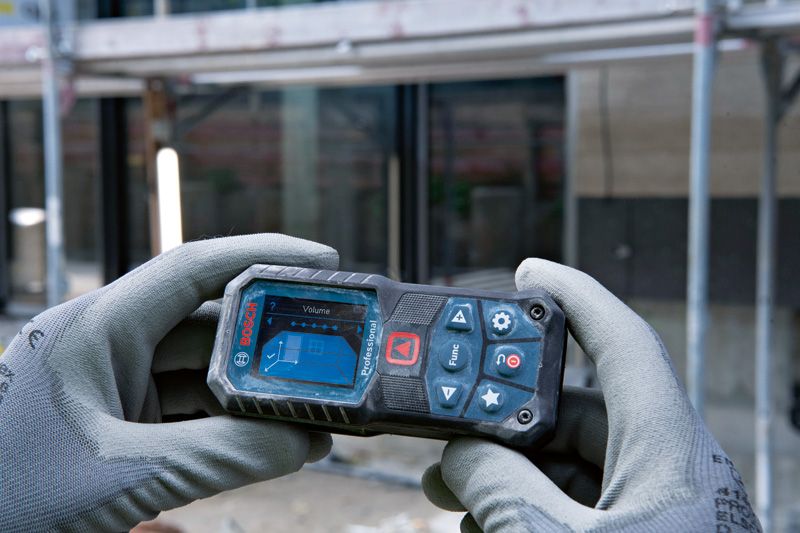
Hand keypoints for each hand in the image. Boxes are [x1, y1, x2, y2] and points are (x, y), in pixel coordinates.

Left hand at [0, 234, 337, 530]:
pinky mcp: (121, 427)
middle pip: (209, 325)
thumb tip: (304, 443)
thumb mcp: (120, 476)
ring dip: (257, 394)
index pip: (191, 269)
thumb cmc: (12, 501)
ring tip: (313, 411)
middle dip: (270, 341)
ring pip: (205, 375)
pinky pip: (191, 415)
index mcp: (94, 328)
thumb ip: (218, 457)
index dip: (262, 256)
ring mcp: (115, 388)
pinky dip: (234, 428)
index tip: (323, 261)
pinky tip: (275, 443)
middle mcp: (107, 346)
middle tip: (329, 350)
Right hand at [422, 259, 760, 531]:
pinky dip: (525, 508)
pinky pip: (571, 504)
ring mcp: (649, 507)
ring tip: (451, 494)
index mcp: (664, 451)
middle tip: (450, 426)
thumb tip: (462, 455)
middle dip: (505, 415)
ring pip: (565, 463)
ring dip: (504, 471)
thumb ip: (503, 490)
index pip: (621, 342)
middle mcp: (661, 469)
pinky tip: (486, 529)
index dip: (575, 296)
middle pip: (573, 409)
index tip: (529, 271)